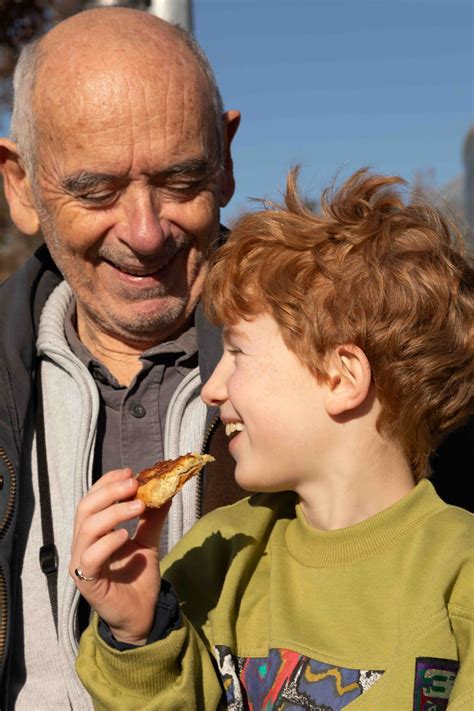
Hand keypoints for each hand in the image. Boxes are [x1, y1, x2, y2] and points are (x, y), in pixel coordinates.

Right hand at [69, 468, 170, 644]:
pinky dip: (107, 542)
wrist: (142, 615)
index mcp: (93, 532)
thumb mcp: (148, 542)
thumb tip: (166, 491)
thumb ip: (152, 519)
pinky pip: (91, 557)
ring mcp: (82, 563)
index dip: (107, 483)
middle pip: (85, 508)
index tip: (130, 472)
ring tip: (139, 506)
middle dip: (110, 491)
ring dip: (114, 512)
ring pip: (87, 528)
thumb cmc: (138, 578)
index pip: (92, 499)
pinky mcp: (88, 581)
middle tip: (134, 484)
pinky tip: (124, 535)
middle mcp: (83, 545)